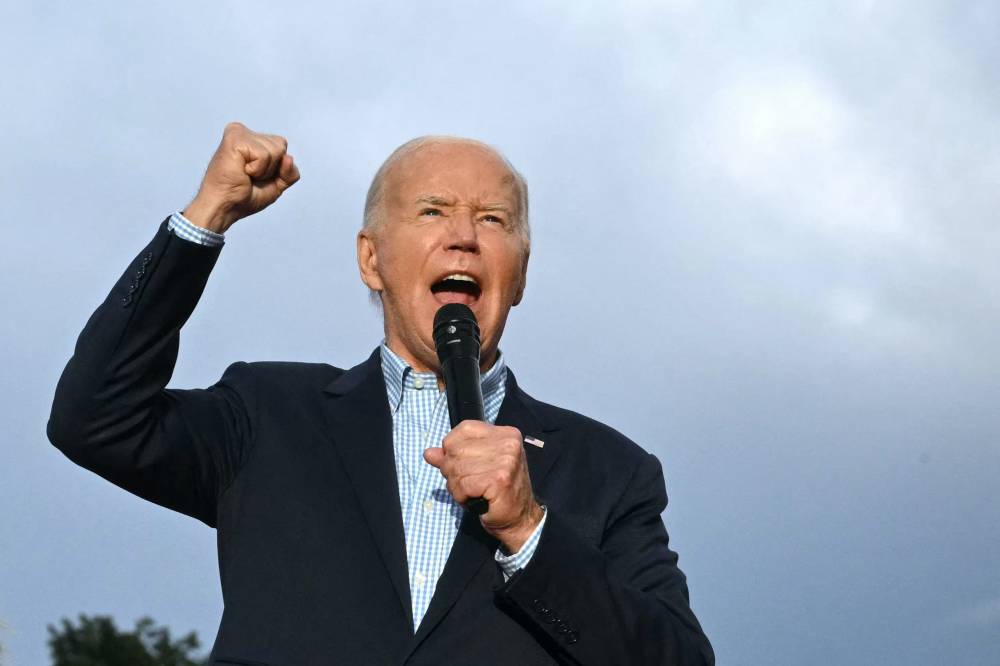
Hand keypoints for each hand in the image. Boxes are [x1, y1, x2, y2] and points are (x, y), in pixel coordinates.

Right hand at [183, 122, 300, 232]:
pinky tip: (241, 172)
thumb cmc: (243, 197)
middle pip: (281, 145)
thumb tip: (289, 157)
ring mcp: (238, 133)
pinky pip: (264, 155)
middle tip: (249, 176)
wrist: (224, 207)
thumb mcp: (276, 184)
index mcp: (250, 139)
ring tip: (244, 174)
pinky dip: (257, 170)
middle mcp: (243, 132)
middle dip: (271, 168)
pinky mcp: (235, 139)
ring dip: (264, 170)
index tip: (255, 176)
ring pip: (276, 150)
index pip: (281, 145)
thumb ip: (289, 172)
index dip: (276, 167)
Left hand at [424, 421, 543, 552]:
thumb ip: (452, 457)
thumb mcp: (475, 467)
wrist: (519, 518)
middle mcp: (508, 443)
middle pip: (456, 450)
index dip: (452, 448)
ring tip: (471, 493)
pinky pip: (463, 484)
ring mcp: (505, 460)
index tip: (462, 465)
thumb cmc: (496, 492)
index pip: (464, 429)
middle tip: (468, 484)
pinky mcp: (499, 479)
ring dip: (456, 486)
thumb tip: (428, 453)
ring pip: (456, 469)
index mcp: (504, 434)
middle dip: (452, 471)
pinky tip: (474, 499)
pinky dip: (461, 496)